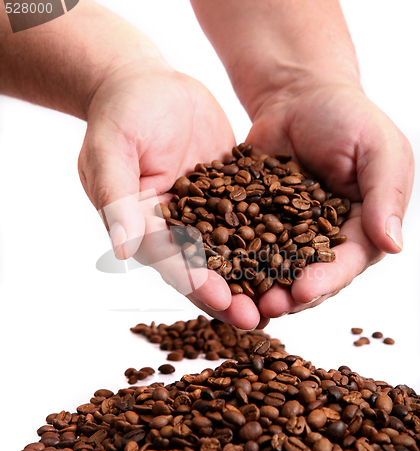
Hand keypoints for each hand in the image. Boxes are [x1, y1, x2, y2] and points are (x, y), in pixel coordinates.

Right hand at [78, 64, 262, 328]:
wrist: (147, 85)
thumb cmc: (121, 113)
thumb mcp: (112, 150)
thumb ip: (117, 198)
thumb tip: (122, 249)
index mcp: (143, 225)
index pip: (169, 260)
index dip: (194, 281)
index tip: (222, 299)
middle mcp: (175, 228)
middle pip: (202, 268)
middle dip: (229, 294)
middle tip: (257, 318)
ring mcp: (204, 214)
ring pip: (231, 253)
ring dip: (253, 277)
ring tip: (283, 300)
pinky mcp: (228, 195)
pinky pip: (251, 220)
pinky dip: (270, 239)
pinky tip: (297, 254)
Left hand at [246, 81, 413, 316]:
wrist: (299, 95)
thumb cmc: (347, 116)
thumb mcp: (378, 149)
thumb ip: (385, 195)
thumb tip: (394, 244)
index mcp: (362, 227)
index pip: (347, 261)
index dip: (326, 279)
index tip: (303, 291)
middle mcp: (325, 237)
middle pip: (309, 275)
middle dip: (289, 294)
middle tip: (267, 307)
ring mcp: (288, 232)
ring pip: (275, 267)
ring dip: (259, 286)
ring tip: (241, 300)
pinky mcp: (258, 220)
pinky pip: (245, 243)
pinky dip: (234, 259)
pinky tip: (219, 271)